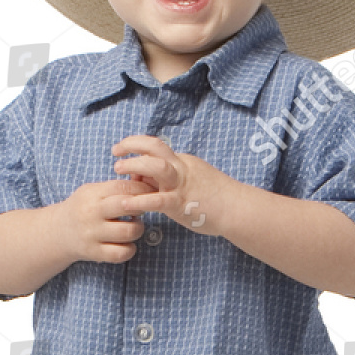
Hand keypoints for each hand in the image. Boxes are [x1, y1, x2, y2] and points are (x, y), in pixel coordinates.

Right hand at [55, 178, 150, 264]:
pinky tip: (127, 243)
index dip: (142, 189)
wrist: (58, 232)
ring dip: (138, 229)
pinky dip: (130, 249)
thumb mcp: (93, 192)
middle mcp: (91, 213)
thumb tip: (147, 181)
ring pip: (129, 231)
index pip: (123, 187)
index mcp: (92, 194)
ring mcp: (92, 234)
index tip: (150, 192)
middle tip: (141, 209)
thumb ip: (116, 187)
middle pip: (127, 206)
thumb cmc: (83, 208)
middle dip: (141, 207)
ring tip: (134, 226)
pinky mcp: (94, 252)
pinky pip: (121, 253)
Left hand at [110, 134, 230, 234]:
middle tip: (115, 151)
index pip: (156, 149)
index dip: (138, 152)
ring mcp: (181, 185)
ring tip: (117, 168)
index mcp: (182, 163)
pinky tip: (125, 205)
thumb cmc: (216, 198)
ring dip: (134, 165)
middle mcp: (181, 169)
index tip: (125, 159)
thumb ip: (169, 180)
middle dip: (132, 144)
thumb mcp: (191, 182)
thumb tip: (147, 179)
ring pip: (156, 166)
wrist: (239, 209)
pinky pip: (158, 200)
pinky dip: (139, 201)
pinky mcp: (181, 204)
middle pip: (154, 146)